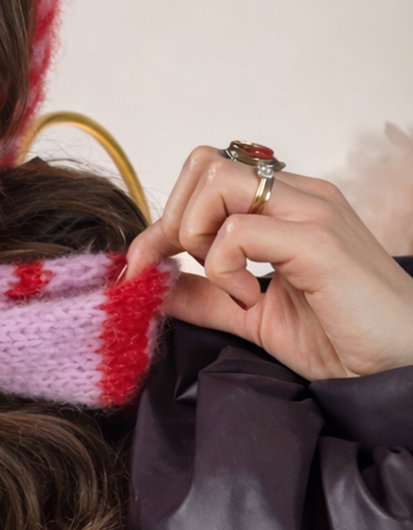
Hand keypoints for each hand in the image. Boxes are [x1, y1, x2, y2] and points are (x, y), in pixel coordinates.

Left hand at [125, 145, 412, 379]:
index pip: (206, 176)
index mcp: (287, 205)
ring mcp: (312, 212)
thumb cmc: (343, 337)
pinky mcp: (318, 242)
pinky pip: (238, 229)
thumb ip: (205, 296)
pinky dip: (225, 268)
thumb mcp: (254, 315)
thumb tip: (151, 284)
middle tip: (188, 271)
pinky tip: (252, 298)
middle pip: (204, 163)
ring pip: (218, 181)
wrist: (403, 365)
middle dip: (174, 220)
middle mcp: (300, 195)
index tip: (142, 266)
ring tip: (230, 284)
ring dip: (199, 236)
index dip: (164, 219)